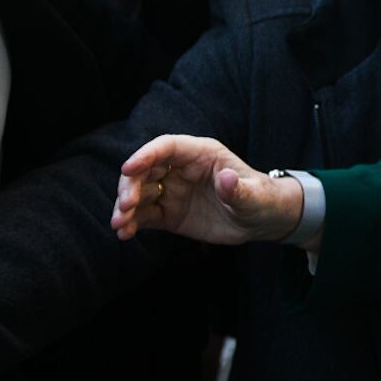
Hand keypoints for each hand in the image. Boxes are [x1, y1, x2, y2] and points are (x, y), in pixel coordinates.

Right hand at [111, 134, 305, 244]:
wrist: (263, 220)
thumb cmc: (262, 199)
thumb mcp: (255, 195)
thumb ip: (238, 189)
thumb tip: (225, 178)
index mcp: (201, 154)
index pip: (167, 147)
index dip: (146, 154)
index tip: (128, 168)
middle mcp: (181, 169)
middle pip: (145, 169)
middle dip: (130, 185)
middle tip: (125, 206)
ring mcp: (173, 191)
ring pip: (140, 193)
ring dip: (125, 207)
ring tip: (118, 225)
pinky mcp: (169, 213)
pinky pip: (145, 215)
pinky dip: (132, 223)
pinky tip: (123, 234)